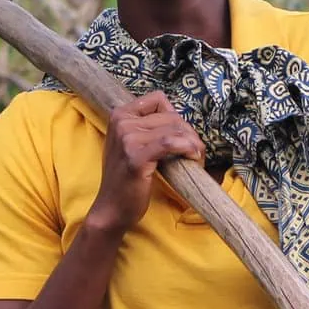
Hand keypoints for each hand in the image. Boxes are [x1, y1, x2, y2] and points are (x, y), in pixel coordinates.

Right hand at [86, 91, 204, 233]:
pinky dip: (187, 147)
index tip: (182, 135)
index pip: (158, 99)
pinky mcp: (136, 156)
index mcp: (119, 115)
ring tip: (196, 157)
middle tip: (196, 151)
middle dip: (189, 133)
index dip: (175, 116)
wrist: (112, 208)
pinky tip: (193, 157)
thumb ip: (147, 128)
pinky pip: (170, 142)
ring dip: (192, 143)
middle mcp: (121, 122)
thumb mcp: (130, 145)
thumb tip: (179, 120)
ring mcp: (127, 138)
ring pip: (174, 128)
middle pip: (170, 116)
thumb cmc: (125, 179)